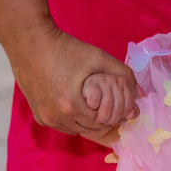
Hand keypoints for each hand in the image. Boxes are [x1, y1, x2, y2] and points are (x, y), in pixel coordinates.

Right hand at [5, 22, 139, 134]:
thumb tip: (140, 94)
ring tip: (90, 102)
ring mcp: (46, 118)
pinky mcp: (38, 116)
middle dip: (100, 116)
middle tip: (105, 101)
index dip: (112, 111)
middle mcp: (57, 118)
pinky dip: (71, 119)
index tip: (114, 99)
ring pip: (76, 129)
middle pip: (90, 127)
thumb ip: (124, 76)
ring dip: (86, 119)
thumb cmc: (65, 48)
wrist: (30, 41)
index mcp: (72, 106)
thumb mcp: (99, 58)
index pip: (103, 121)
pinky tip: (75, 103)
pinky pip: (62, 125)